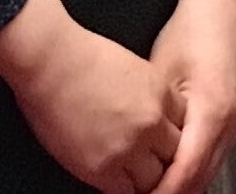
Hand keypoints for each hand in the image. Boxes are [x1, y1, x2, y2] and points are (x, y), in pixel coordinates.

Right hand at [0, 0, 183, 193]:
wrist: (50, 60)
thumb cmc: (80, 56)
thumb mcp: (132, 66)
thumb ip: (148, 94)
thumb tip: (150, 115)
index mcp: (160, 92)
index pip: (185, 126)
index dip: (171, 136)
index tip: (163, 142)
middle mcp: (151, 122)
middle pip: (175, 155)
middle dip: (164, 159)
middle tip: (152, 164)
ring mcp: (128, 147)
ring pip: (154, 179)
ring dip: (145, 179)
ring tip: (134, 175)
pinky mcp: (102, 168)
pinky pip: (125, 192)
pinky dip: (123, 189)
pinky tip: (115, 181)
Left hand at [149, 0, 235, 193]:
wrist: (224, 2)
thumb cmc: (189, 30)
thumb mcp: (161, 76)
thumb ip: (153, 122)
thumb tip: (134, 157)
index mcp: (212, 115)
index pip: (184, 177)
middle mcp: (231, 126)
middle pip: (199, 182)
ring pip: (207, 171)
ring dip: (179, 184)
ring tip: (145, 187)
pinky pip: (212, 156)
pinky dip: (190, 167)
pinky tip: (166, 165)